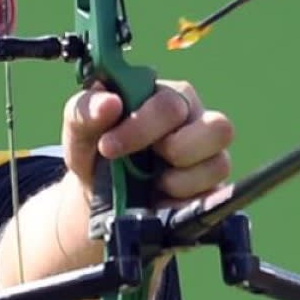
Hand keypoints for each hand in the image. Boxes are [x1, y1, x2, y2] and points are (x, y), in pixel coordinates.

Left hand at [62, 79, 233, 204]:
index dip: (140, 127)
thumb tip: (108, 102)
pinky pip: (215, 197)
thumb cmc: (96, 152)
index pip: (170, 104)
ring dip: (181, 181)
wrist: (99, 197)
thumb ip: (85, 110)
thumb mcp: (79, 130)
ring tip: (154, 184)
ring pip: (220, 164)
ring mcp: (210, 156)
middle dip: (173, 152)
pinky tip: (162, 202)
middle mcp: (197, 121)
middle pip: (217, 128)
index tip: (107, 147)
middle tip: (140, 167)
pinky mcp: (213, 189)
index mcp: (167, 96)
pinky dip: (185, 203)